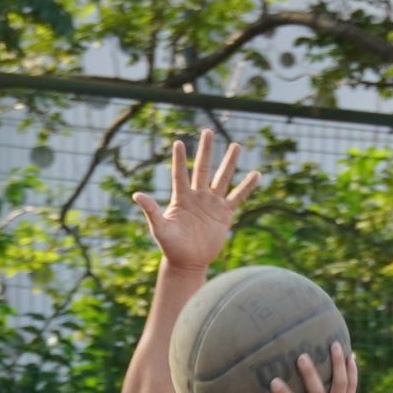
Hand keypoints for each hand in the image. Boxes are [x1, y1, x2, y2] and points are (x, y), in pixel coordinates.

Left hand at [135, 128, 255, 276]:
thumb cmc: (171, 246)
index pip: (180, 174)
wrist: (188, 262)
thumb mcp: (159, 228)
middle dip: (206, 150)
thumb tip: (136, 194)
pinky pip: (238, 197)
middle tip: (208, 131)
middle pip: (203, 168)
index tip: (179, 143)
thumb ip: (151, 210)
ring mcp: (212, 203)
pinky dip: (247, 186)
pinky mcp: (224, 213)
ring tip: (236, 145)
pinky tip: (256, 174)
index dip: (179, 159)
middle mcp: (197, 196)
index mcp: (181, 198)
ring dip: (229, 162)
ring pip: (222, 178)